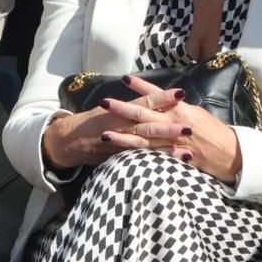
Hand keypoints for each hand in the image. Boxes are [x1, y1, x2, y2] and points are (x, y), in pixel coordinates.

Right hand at [41, 84, 184, 169]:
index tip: (180, 93)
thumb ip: (133, 105)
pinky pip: (140, 161)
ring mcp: (121, 144)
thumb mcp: (110, 108)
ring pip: (147, 147)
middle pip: (149, 126)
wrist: (71, 140)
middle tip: (190, 127)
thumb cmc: (94, 121)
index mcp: (120, 110)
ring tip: (188, 153)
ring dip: (167, 150)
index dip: (162, 97)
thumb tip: (157, 100)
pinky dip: (155, 163)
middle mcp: (122, 126)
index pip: (144, 101)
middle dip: (170, 128)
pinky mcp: (119, 158)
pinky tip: (170, 167)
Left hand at [104, 76, 242, 182]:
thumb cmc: (216, 132)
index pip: (157, 95)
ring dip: (122, 135)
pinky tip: (122, 154)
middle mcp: (174, 123)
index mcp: (181, 109)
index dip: (140, 87)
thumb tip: (166, 101)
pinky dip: (137, 155)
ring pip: (142, 138)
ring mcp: (172, 141)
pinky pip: (151, 156)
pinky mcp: (173, 157)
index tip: (124, 79)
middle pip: (143, 114)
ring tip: (105, 133)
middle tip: (104, 102)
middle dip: (122, 109)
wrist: (231, 155)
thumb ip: (179, 109)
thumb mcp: (198, 113)